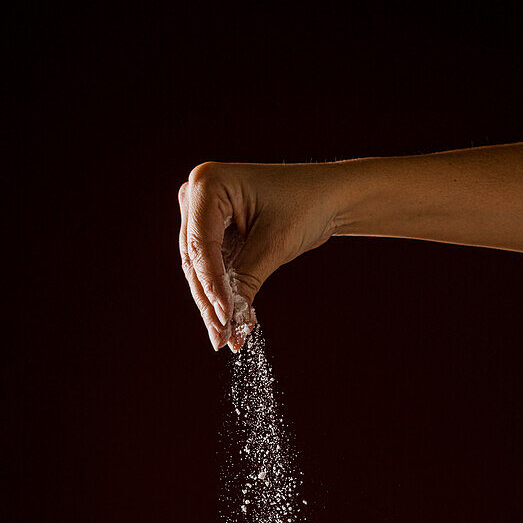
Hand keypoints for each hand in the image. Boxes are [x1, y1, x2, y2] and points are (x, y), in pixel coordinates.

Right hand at [178, 162, 340, 349]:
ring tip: (226, 337)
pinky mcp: (213, 234)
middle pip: (194, 260)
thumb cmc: (306, 204)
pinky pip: (211, 269)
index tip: (224, 317)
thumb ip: (245, 282)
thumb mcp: (273, 244)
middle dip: (210, 301)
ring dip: (213, 304)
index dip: (211, 285)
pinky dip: (222, 295)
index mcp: (208, 184)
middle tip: (221, 338)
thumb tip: (230, 325)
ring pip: (198, 270)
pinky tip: (230, 324)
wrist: (328, 195)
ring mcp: (201, 214)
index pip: (201, 244)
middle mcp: (196, 195)